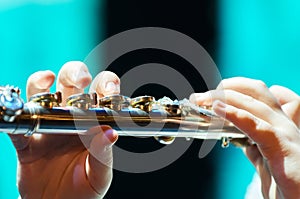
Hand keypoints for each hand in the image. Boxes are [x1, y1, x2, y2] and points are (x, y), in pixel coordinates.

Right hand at [9, 61, 119, 198]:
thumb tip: (110, 134)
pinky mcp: (26, 140)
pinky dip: (15, 114)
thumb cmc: (83, 189)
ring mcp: (47, 125)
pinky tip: (20, 112)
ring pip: (42, 93)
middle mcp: (71, 118)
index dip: (106, 84)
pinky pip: (17, 124)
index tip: (107, 87)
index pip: (102, 94)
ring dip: (43, 82)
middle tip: (80, 79)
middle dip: (75, 73)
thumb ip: (103, 155)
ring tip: (46, 82)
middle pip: (72, 83)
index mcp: (93, 123)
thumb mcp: (99, 176)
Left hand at [190, 77, 299, 198]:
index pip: (257, 94)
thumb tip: (242, 140)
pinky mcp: (285, 150)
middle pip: (256, 90)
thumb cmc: (288, 185)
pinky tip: (218, 109)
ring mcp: (286, 134)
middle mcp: (284, 125)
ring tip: (201, 99)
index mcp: (278, 125)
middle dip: (226, 87)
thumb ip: (256, 148)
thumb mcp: (267, 161)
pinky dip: (236, 115)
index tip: (209, 96)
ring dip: (224, 97)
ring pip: (255, 102)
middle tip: (200, 96)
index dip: (233, 89)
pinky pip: (259, 127)